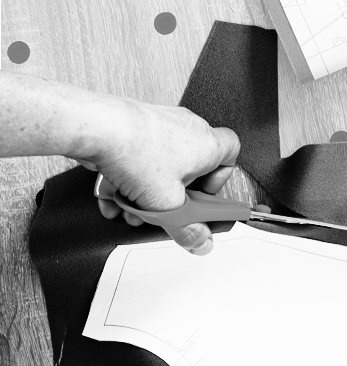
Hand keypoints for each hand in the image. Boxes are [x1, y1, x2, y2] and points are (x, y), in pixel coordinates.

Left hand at [74, 94, 238, 254]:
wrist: (96, 127)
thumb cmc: (136, 152)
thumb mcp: (168, 205)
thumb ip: (188, 229)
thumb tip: (200, 241)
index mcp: (207, 145)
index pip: (232, 155)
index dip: (220, 182)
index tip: (204, 201)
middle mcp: (188, 129)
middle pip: (192, 169)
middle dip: (176, 195)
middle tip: (167, 209)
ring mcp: (162, 124)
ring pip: (161, 167)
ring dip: (148, 192)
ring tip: (133, 207)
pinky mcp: (137, 125)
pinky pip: (140, 159)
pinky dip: (130, 178)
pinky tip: (115, 195)